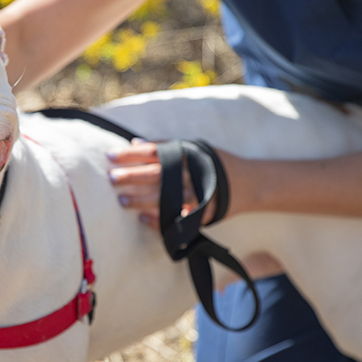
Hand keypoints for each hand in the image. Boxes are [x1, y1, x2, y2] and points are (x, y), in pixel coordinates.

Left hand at [108, 139, 283, 279]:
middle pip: (156, 174)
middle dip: (131, 175)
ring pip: (163, 197)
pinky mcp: (201, 214)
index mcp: (187, 155)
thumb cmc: (217, 163)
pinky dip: (159, 219)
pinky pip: (176, 218)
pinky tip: (142, 219)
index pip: (154, 152)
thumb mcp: (194, 148)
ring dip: (139, 199)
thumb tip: (134, 142)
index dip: (131, 154)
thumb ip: (165, 145)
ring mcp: (196, 195)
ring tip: (121, 200)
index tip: (111, 155)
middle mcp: (190, 173)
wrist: (250, 183)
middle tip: (111, 178)